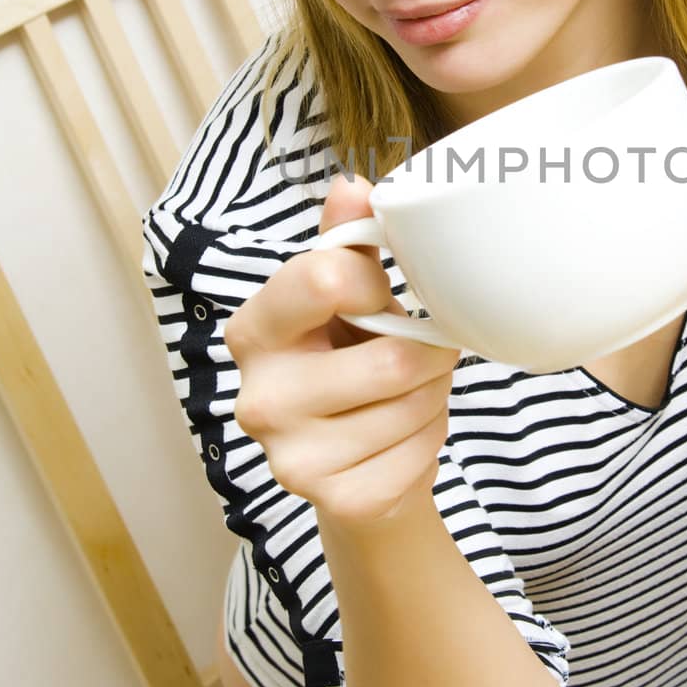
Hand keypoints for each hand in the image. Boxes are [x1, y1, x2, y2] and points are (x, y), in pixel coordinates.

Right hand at [223, 173, 460, 528]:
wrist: (356, 462)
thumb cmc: (350, 358)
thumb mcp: (345, 295)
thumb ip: (346, 239)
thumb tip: (351, 185)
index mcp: (253, 331)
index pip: (327, 278)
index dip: (375, 282)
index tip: (379, 293)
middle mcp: (258, 399)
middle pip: (391, 358)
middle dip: (427, 352)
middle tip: (419, 351)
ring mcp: (292, 459)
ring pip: (413, 404)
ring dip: (432, 394)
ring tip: (410, 391)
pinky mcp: (336, 501)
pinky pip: (421, 453)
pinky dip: (429, 439)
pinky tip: (402, 435)